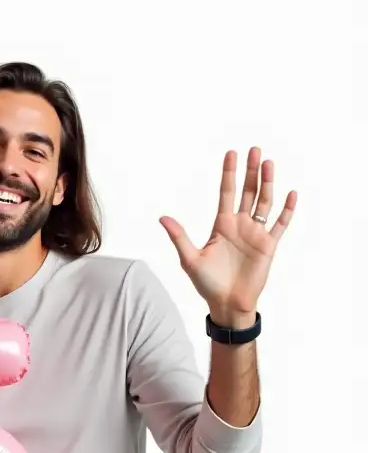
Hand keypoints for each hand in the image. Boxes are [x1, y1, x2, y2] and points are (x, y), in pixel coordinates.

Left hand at [160, 148, 296, 325]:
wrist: (227, 303)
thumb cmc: (207, 283)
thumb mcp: (189, 259)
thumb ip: (179, 236)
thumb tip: (162, 217)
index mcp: (221, 225)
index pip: (226, 192)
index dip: (229, 174)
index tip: (231, 154)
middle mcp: (240, 225)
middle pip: (248, 192)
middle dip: (251, 171)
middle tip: (255, 149)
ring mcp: (255, 234)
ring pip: (264, 202)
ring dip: (267, 183)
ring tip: (269, 163)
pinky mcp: (269, 246)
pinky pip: (280, 224)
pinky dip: (286, 209)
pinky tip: (290, 193)